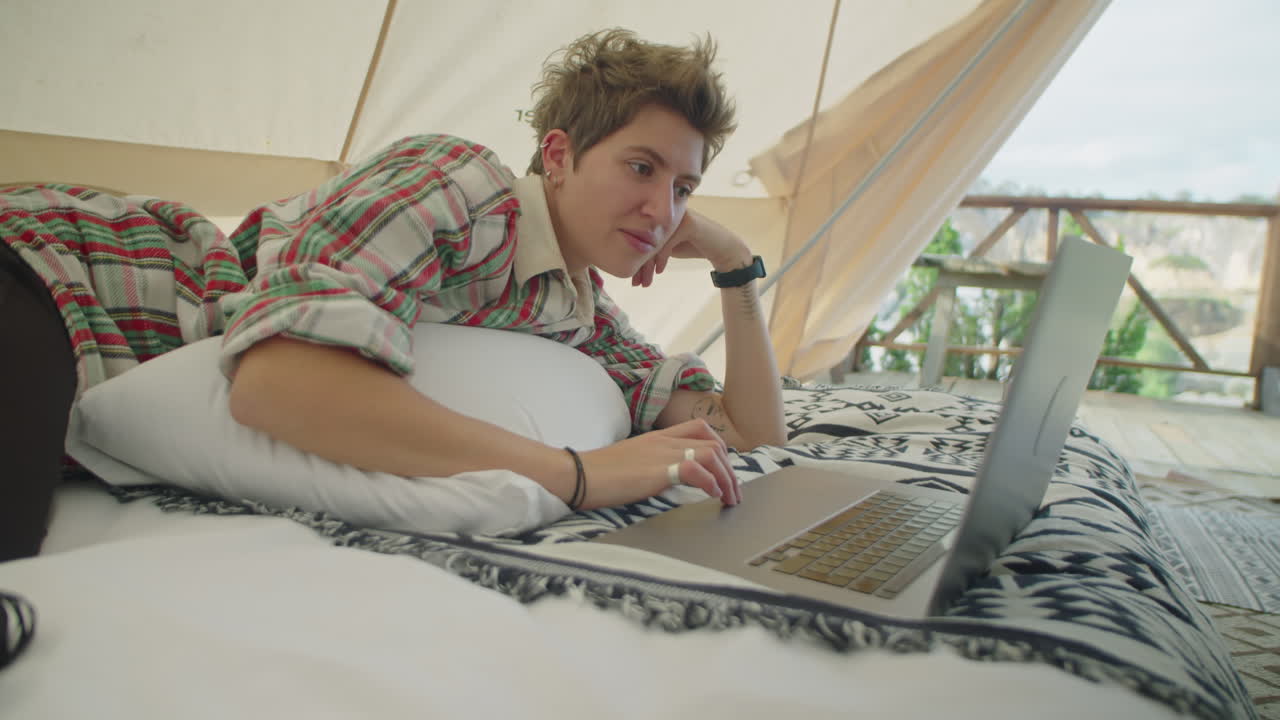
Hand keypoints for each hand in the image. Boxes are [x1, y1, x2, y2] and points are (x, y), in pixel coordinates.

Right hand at [576, 419, 741, 508]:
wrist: (577, 475)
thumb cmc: (598, 474)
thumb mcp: (632, 463)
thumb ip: (654, 465)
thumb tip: (670, 479)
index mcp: (657, 437)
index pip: (699, 429)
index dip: (719, 448)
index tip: (723, 471)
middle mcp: (664, 440)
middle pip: (713, 442)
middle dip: (730, 468)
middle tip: (734, 491)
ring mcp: (661, 452)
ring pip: (711, 453)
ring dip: (727, 477)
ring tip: (729, 498)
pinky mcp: (657, 470)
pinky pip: (696, 468)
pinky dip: (711, 482)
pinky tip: (712, 495)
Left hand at [631, 209, 752, 286]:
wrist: (721, 248)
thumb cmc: (693, 247)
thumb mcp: (668, 247)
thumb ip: (652, 248)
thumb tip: (628, 260)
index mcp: (659, 215)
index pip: (641, 238)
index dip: (635, 259)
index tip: (632, 278)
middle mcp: (667, 213)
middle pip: (645, 240)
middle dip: (640, 265)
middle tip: (635, 283)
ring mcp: (678, 216)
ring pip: (655, 242)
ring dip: (648, 266)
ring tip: (645, 282)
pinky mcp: (688, 223)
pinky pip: (668, 242)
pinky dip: (661, 258)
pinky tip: (660, 270)